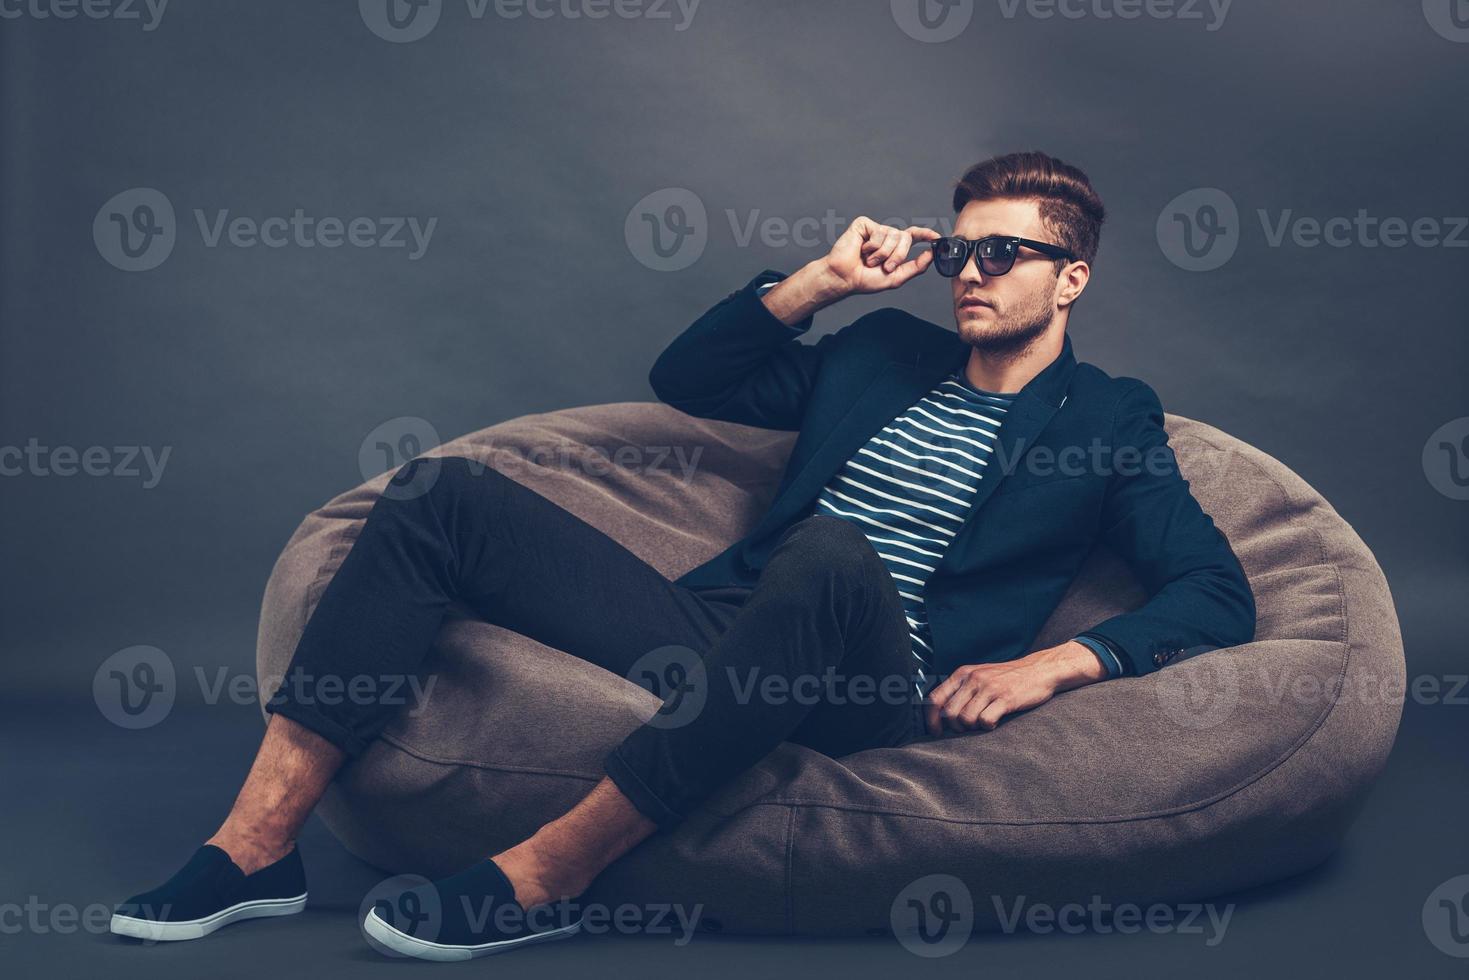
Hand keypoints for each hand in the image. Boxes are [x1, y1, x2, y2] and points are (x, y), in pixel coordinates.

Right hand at [822, 216, 939, 295]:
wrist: (845, 278)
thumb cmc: (865, 279)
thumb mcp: (896, 277)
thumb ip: (916, 266)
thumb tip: (932, 254)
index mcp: (894, 247)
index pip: (913, 236)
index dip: (926, 235)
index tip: (937, 237)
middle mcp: (886, 236)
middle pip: (906, 238)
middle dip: (897, 255)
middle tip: (884, 267)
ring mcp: (875, 229)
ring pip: (892, 236)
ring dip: (882, 254)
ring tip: (869, 260)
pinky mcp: (864, 224)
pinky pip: (878, 233)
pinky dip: (872, 247)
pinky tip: (862, 251)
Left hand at [923, 641, 1107, 735]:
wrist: (1039, 669)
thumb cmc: (1007, 677)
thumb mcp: (979, 675)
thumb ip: (961, 688)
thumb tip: (942, 712)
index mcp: (963, 673)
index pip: (935, 697)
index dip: (931, 718)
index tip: (936, 731)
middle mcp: (973, 678)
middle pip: (949, 713)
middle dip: (954, 727)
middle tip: (966, 729)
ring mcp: (989, 688)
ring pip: (965, 719)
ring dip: (971, 728)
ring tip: (982, 724)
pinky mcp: (1005, 698)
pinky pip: (985, 720)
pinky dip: (987, 727)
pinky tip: (994, 723)